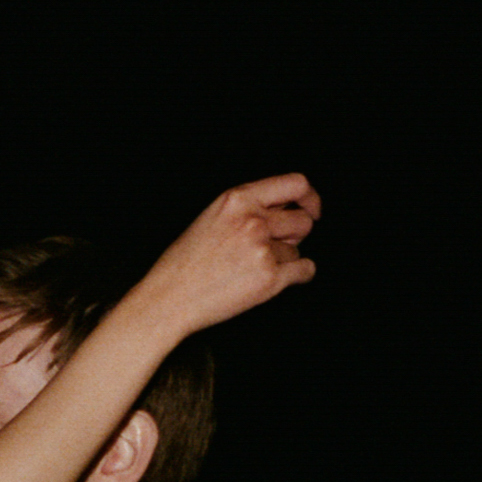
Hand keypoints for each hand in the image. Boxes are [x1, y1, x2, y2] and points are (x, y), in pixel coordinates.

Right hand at [129, 172, 320, 338]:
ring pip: (298, 250)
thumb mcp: (213, 217)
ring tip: (253, 269)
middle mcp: (253, 220)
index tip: (312, 209)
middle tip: (275, 246)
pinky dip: (298, 276)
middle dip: (294, 235)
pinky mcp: (269, 279)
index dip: (310, 197)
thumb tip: (287, 208)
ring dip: (284, 260)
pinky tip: (277, 279)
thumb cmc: (185, 262)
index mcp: (238, 199)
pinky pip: (304, 271)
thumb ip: (248, 207)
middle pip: (302, 221)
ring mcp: (262, 249)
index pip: (295, 184)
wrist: (169, 297)